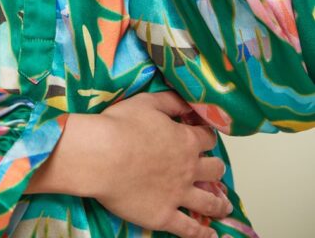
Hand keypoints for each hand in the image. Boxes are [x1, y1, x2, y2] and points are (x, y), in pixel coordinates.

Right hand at [88, 92, 233, 236]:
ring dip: (219, 204)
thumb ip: (171, 101)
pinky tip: (211, 237)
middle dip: (216, 169)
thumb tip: (187, 103)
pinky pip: (190, 230)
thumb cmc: (120, 125)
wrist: (102, 155)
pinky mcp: (164, 216)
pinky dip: (203, 235)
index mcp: (186, 141)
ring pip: (209, 202)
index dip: (206, 136)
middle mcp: (189, 169)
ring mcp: (178, 195)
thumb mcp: (147, 102)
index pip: (207, 138)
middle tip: (215, 171)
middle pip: (214, 170)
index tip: (204, 138)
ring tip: (224, 207)